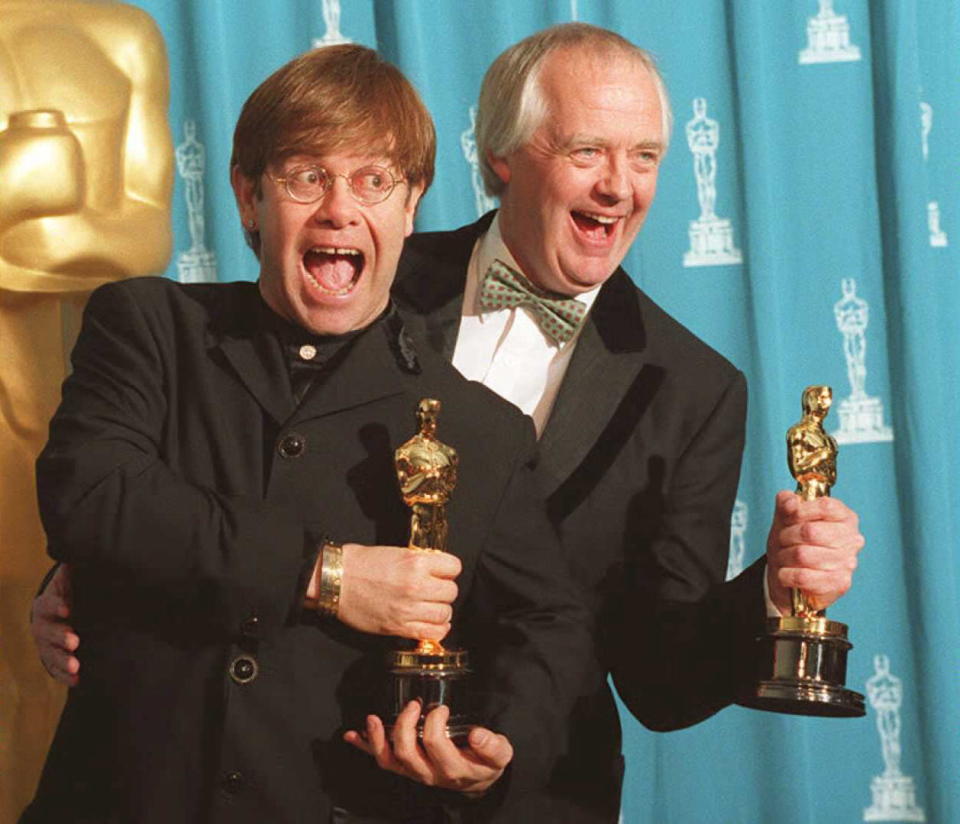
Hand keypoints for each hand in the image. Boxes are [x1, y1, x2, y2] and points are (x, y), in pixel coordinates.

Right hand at [30, 564, 79, 685]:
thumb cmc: (68, 595)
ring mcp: (46, 646)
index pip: (50, 603)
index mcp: (47, 604)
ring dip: (63, 660)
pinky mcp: (54, 661)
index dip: (57, 604)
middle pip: (48, 633)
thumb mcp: (68, 581)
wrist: (60, 615)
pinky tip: (78, 680)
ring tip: (76, 664)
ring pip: (51, 654)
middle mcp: (43, 626)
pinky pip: (57, 671)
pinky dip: (66, 676)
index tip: (68, 608)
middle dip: (60, 636)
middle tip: (74, 640)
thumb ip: (72, 573)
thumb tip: (79, 553)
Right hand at [334, 544, 460, 639]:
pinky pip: (433, 633)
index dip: (448, 570)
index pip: (454, 567)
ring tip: (430, 606)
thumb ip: (419, 562)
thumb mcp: (396, 552)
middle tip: (433, 589)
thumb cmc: (361, 564)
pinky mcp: (400, 627)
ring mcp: (409, 608)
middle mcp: (416, 585)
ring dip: (440, 610)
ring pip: (445, 613)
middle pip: (451, 591)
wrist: (336, 581)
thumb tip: (438, 570)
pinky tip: (433, 623)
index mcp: (415, 562)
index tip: (442, 572)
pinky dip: (438, 629)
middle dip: (444, 590)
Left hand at [344, 700, 511, 794]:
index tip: (441, 708)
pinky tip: (352, 735)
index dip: (434, 724)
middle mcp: (429, 774)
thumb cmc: (486, 762)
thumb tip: (477, 734)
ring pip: (389, 760)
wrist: (478, 779)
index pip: (435, 745)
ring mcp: (414, 772)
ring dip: (377, 739)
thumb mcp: (500, 754)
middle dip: (405, 724)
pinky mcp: (405, 767)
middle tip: (414, 704)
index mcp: (453, 770)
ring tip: (372, 719)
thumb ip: (493, 746)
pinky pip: (382, 759)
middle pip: (407, 753)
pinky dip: (365, 746)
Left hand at [765, 490, 864, 613]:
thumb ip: (786, 502)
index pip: (825, 506)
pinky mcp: (839, 584)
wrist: (792, 579)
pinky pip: (802, 576)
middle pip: (810, 531)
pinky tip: (786, 574)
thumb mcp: (786, 519)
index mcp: (845, 517)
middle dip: (786, 536)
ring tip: (784, 558)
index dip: (800, 511)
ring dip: (783, 556)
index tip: (787, 517)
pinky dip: (786, 575)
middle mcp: (852, 539)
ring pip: (802, 555)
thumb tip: (790, 501)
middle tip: (782, 541)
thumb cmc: (793, 543)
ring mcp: (848, 563)